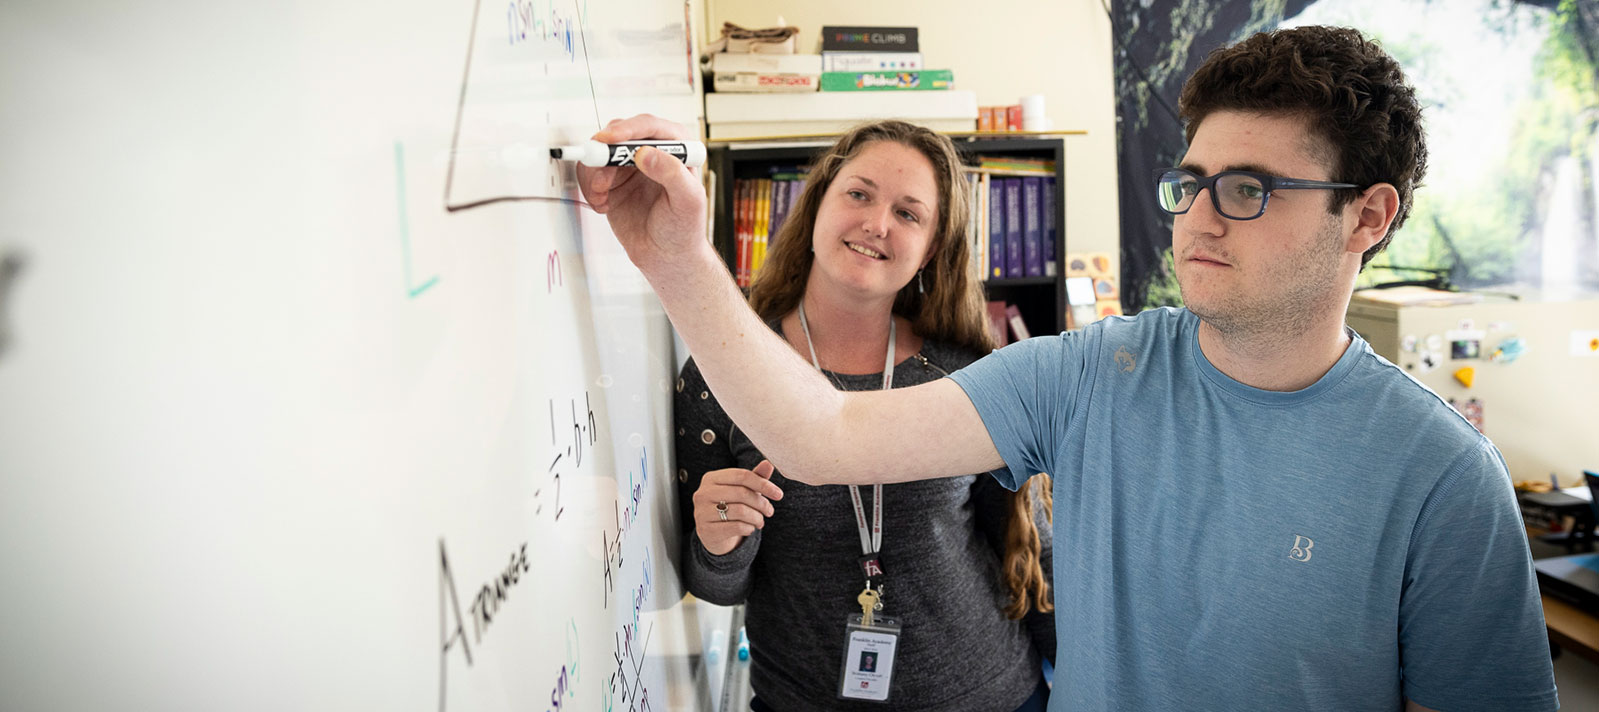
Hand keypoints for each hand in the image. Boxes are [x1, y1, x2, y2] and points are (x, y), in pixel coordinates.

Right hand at [575, 114, 707, 272]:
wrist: (666, 256)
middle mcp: (651, 152)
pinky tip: (603, 205)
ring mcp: (629, 166)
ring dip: (594, 174)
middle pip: (618, 135)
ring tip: (603, 197)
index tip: (610, 140)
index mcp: (677, 149)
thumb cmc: (683, 229)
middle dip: (604, 155)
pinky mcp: (612, 181)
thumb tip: (646, 153)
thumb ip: (672, 173)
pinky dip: (590, 188)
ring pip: (599, 153)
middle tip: (600, 178)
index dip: (627, 130)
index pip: (649, 127)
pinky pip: (590, 172)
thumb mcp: (688, 201)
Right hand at [693, 460, 782, 555]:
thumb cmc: (729, 507)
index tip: (778, 494)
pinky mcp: (706, 531)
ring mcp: (702, 512)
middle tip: (770, 511)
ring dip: (757, 518)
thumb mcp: (742, 490)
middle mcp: (703, 493)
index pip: (742, 475)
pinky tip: (750, 528)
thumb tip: (769, 463)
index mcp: (711, 478)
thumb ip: (755, 477)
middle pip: (742, 493)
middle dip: (762, 503)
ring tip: (760, 521)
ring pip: (740, 511)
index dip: (763, 484)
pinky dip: (749, 528)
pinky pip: (736, 527)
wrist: (713, 534)